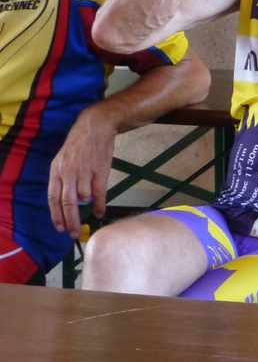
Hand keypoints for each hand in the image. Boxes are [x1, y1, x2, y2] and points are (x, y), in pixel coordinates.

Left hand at [46, 106, 117, 234]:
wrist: (96, 127)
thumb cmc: (80, 145)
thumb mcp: (64, 160)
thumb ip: (64, 179)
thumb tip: (70, 200)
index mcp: (56, 170)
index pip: (52, 197)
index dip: (55, 214)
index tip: (59, 228)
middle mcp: (68, 172)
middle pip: (66, 202)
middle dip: (69, 221)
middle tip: (72, 234)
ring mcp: (84, 171)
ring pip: (82, 198)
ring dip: (84, 209)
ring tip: (86, 217)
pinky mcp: (100, 170)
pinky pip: (99, 193)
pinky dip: (99, 205)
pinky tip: (99, 213)